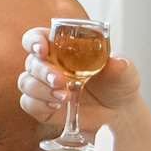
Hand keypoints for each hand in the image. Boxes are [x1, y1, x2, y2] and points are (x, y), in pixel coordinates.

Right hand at [19, 26, 140, 129]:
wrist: (117, 112)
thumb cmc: (116, 84)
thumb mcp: (123, 72)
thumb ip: (119, 66)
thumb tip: (118, 62)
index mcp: (61, 48)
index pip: (37, 38)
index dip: (34, 41)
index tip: (41, 48)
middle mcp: (48, 65)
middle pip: (31, 62)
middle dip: (42, 71)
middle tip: (60, 80)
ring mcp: (42, 86)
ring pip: (26, 82)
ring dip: (42, 89)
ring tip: (65, 97)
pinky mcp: (41, 106)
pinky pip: (28, 103)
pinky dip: (40, 104)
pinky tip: (57, 105)